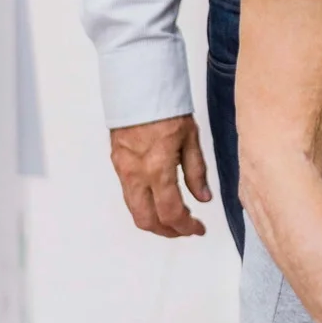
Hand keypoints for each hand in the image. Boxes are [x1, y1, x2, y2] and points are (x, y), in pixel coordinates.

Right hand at [108, 114, 213, 237]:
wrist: (139, 91)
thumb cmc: (167, 110)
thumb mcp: (191, 139)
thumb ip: (196, 172)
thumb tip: (204, 198)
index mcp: (158, 169)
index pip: (171, 212)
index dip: (185, 227)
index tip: (198, 229)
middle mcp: (136, 175)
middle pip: (146, 220)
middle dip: (167, 231)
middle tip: (185, 230)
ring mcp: (123, 171)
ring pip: (134, 210)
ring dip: (154, 221)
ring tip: (175, 219)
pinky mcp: (117, 165)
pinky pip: (128, 195)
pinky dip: (144, 206)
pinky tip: (159, 202)